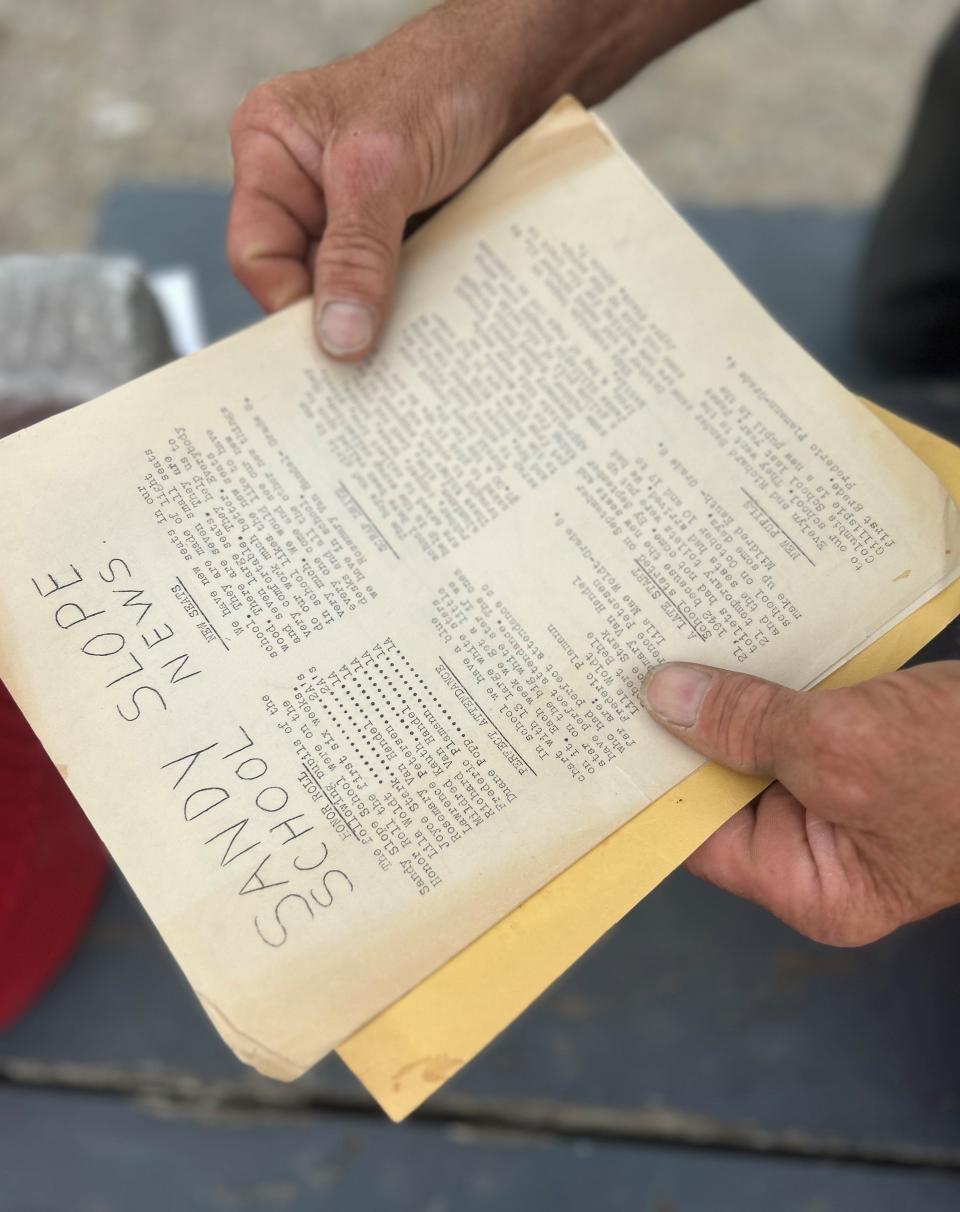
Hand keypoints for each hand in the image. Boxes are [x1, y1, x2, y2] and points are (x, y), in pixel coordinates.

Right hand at [227, 10, 514, 359]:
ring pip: (350, 293)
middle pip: (302, 282)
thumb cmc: (440, 84)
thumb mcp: (383, 170)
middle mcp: (303, 188)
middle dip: (338, 319)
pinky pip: (392, 290)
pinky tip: (431, 333)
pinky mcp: (396, 236)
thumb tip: (338, 337)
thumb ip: (356, 254)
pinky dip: (410, 312)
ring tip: (408, 353)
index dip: (291, 305)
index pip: (257, 254)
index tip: (335, 347)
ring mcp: (351, 216)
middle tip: (370, 368)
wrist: (516, 72)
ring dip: (380, 322)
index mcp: (270, 154)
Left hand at [640, 659, 959, 944]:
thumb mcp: (842, 748)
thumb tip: (669, 700)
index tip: (613, 730)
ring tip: (680, 645)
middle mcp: (826, 851)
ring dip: (734, 696)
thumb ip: (749, 727)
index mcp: (813, 887)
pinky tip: (745, 639)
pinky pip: (803, 716)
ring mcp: (850, 799)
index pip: (702, 836)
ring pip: (763, 743)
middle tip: (635, 670)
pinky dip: (778, 681)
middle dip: (691, 729)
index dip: (658, 782)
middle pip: (728, 786)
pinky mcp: (872, 750)